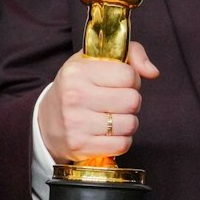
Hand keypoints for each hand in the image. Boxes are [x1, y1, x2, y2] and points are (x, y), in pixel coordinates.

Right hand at [37, 41, 158, 161]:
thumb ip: (131, 54)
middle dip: (131, 101)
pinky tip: (108, 133)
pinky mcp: (80, 145)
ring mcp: (76, 123)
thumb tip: (153, 72)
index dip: (131, 79)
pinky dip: (121, 140)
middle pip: (133, 101)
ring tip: (113, 117)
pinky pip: (122, 144)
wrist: (46, 121)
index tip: (120, 83)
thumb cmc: (77, 87)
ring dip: (128, 122)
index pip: (129, 75)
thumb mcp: (95, 61)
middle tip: (117, 101)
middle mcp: (75, 96)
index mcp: (78, 71)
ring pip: (130, 124)